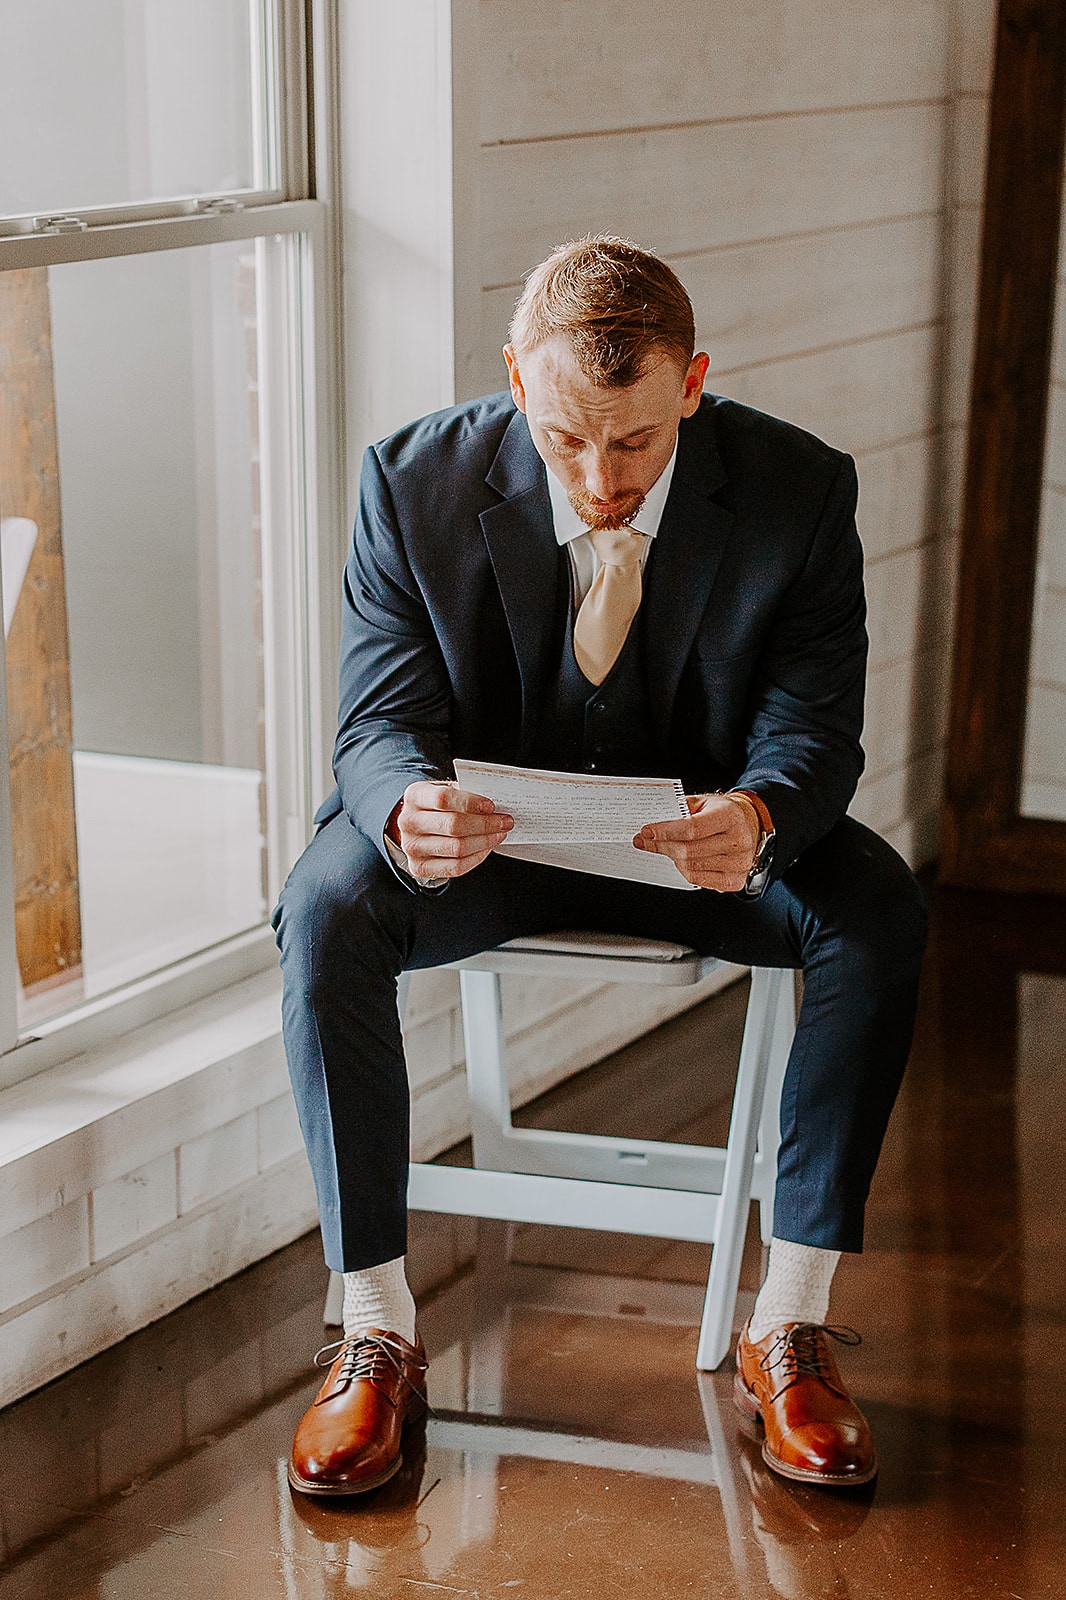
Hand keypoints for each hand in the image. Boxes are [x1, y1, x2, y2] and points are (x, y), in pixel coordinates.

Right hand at [388, 781, 512, 879]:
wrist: (416, 826)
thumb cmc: (437, 806)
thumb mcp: (446, 790)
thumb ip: (466, 793)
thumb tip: (497, 803)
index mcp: (414, 796)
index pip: (443, 798)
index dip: (470, 803)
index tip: (491, 806)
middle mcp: (408, 822)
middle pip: (453, 825)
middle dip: (485, 825)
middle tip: (505, 822)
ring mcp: (412, 847)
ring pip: (457, 848)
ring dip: (485, 842)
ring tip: (499, 834)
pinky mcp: (419, 867)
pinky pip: (455, 867)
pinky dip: (476, 858)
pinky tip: (486, 848)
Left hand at [633, 792, 758, 891]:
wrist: (749, 825)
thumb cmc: (723, 813)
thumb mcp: (704, 802)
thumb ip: (680, 810)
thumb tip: (652, 824)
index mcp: (730, 816)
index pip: (692, 828)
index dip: (666, 831)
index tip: (646, 831)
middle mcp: (738, 841)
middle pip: (689, 850)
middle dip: (661, 846)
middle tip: (644, 841)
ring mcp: (739, 863)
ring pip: (691, 867)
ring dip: (671, 858)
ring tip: (663, 848)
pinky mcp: (734, 880)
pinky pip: (698, 880)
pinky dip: (684, 870)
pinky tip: (679, 860)